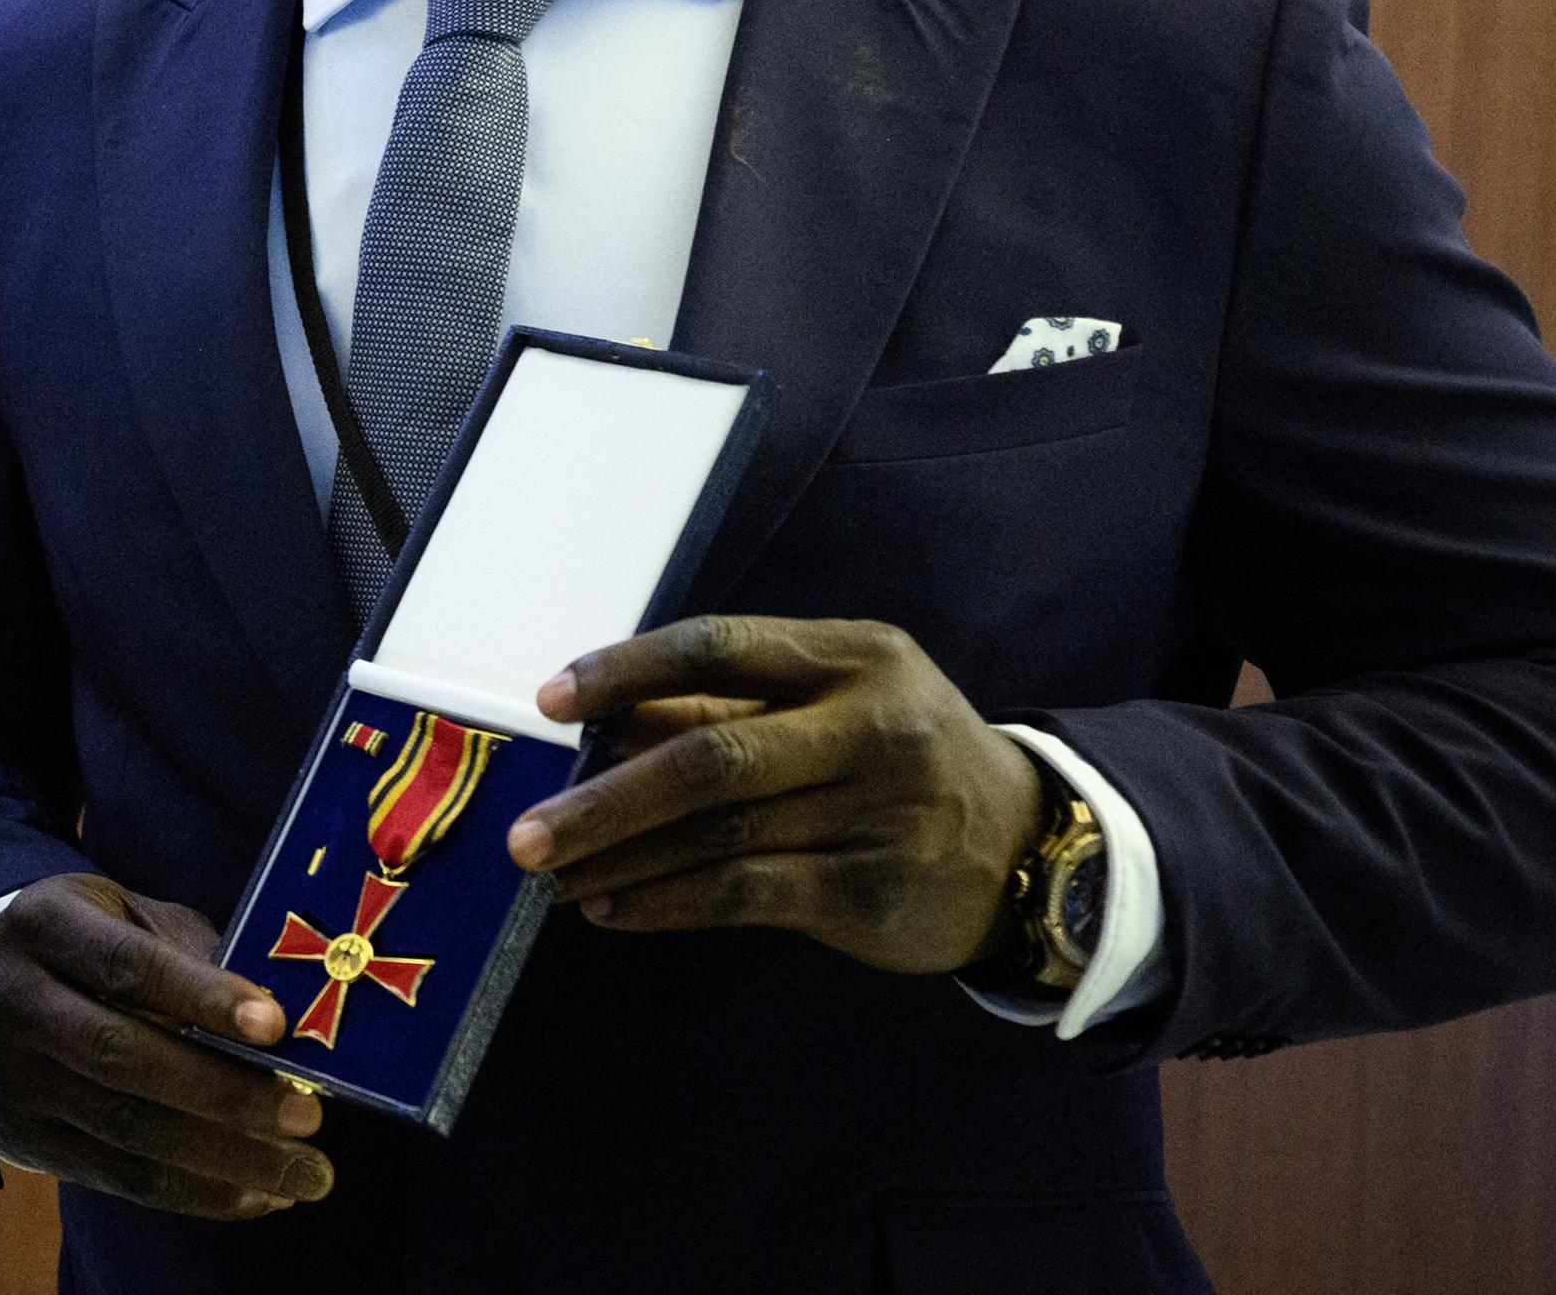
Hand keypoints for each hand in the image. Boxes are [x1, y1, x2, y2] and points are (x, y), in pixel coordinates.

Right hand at [0, 873, 333, 1217]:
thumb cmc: (87, 947)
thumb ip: (191, 954)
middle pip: (121, 1056)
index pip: (126, 965)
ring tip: (304, 1173)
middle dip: (224, 1092)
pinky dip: (197, 1192)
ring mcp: (16, 1079)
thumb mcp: (126, 918)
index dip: (202, 996)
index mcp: (46, 928)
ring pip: (125, 1128)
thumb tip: (284, 1015)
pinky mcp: (29, 1141)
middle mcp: (18, 1002)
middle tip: (308, 1116)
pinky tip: (257, 1193)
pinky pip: (119, 1177)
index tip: (277, 1026)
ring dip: (225, 1158)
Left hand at [505, 616, 1046, 973]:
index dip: (628, 670)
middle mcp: (869, 726)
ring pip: (718, 836)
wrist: (1026, 846)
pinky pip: (745, 894)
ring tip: (553, 872)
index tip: (550, 701)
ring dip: (622, 859)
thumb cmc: (894, 756)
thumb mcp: (833, 703)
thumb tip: (600, 725)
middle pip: (711, 759)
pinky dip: (667, 902)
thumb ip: (727, 709)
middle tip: (529, 831)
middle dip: (606, 798)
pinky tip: (613, 907)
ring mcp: (876, 811)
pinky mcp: (870, 889)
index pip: (719, 648)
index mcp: (851, 656)